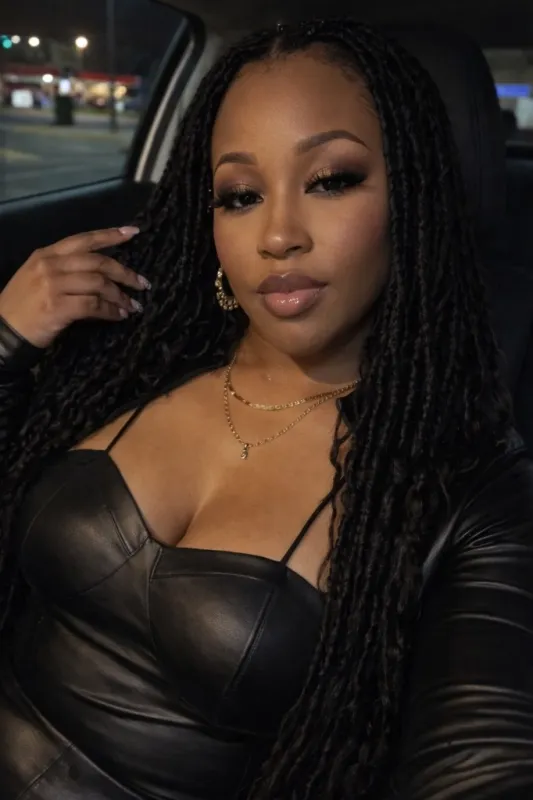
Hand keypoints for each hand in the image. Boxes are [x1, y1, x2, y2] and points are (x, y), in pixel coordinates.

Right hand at [0, 226, 149, 348]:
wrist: (2, 333)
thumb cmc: (22, 307)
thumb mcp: (38, 279)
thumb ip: (65, 271)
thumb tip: (101, 276)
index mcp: (45, 254)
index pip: (83, 240)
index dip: (110, 235)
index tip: (133, 232)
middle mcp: (50, 265)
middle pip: (97, 262)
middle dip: (124, 272)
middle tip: (142, 283)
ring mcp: (53, 285)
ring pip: (98, 283)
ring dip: (120, 295)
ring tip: (133, 305)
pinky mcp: (58, 307)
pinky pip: (93, 305)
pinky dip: (110, 311)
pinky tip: (119, 316)